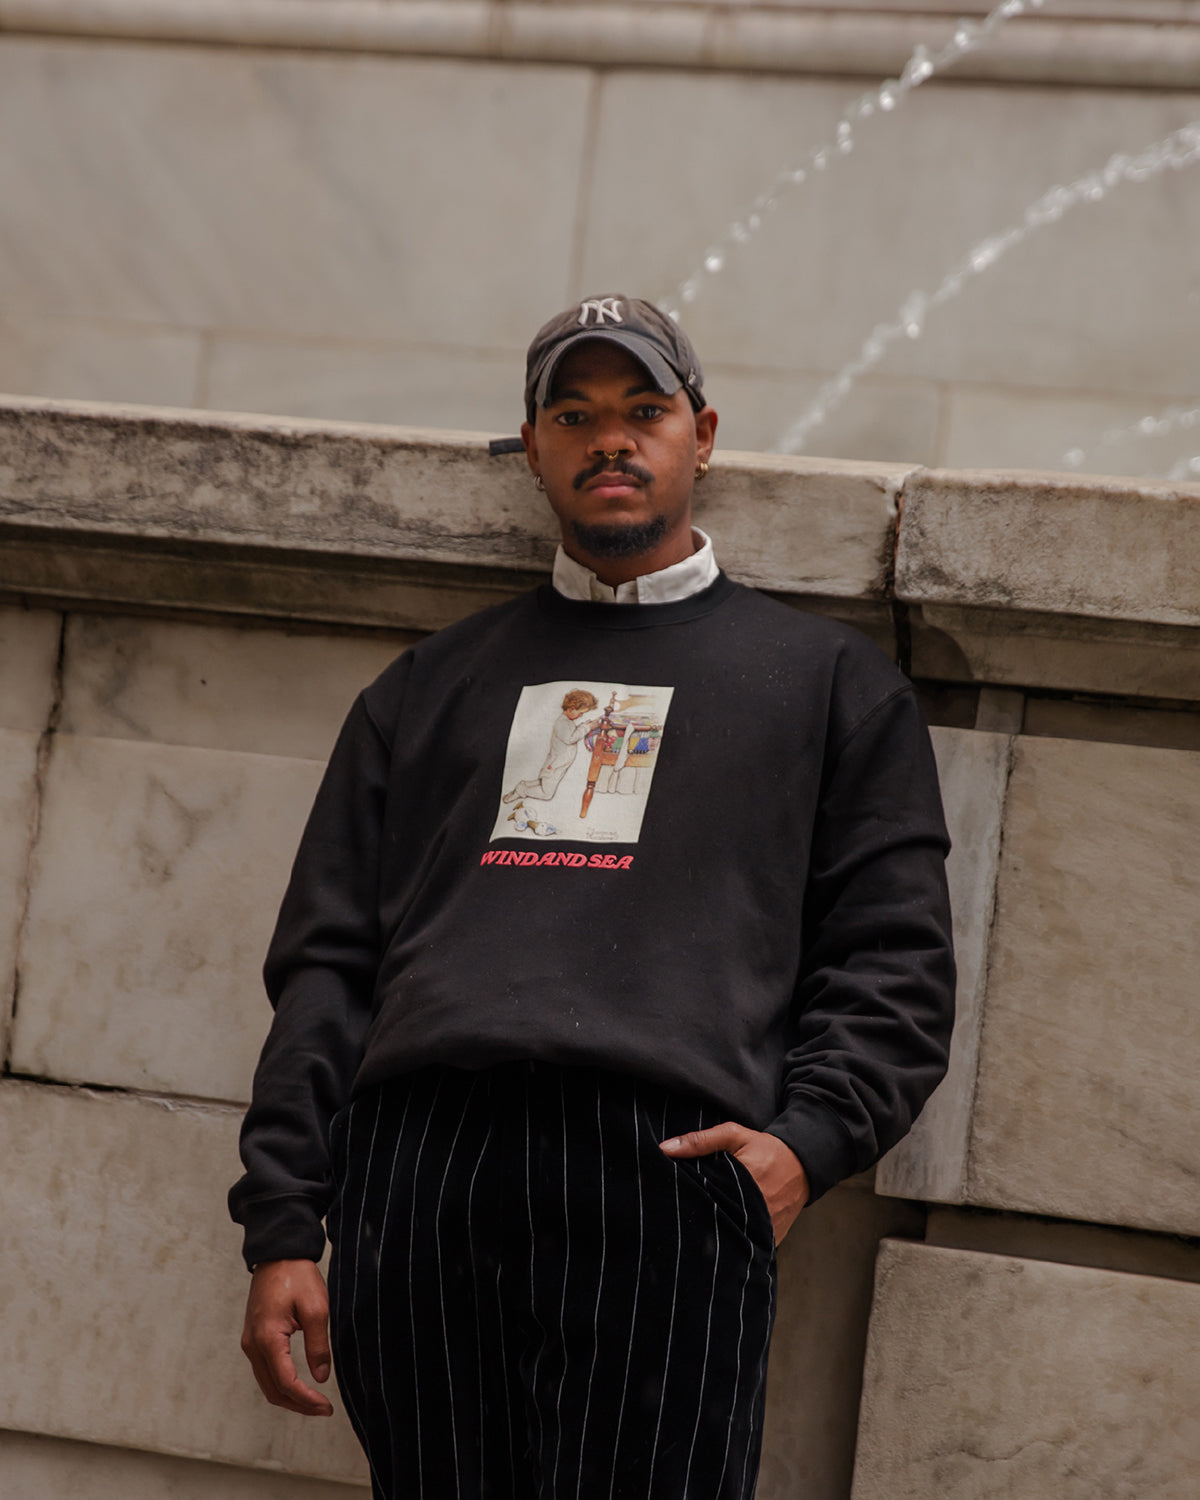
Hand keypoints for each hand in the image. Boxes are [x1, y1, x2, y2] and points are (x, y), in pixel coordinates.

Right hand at [241, 1259, 333, 1415]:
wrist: (278, 1253)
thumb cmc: (297, 1276)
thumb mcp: (316, 1307)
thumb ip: (318, 1345)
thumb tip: (321, 1377)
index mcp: (267, 1339)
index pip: (286, 1383)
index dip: (306, 1400)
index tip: (326, 1407)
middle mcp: (252, 1345)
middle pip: (272, 1390)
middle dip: (298, 1405)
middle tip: (323, 1410)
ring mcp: (250, 1342)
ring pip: (267, 1383)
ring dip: (289, 1396)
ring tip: (314, 1402)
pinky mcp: (253, 1337)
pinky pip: (265, 1370)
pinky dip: (281, 1383)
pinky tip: (299, 1384)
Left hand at [660, 1123, 809, 1243]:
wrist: (802, 1166)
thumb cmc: (764, 1148)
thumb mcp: (734, 1135)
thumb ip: (700, 1140)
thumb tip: (664, 1149)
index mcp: (745, 1181)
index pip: (707, 1199)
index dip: (690, 1202)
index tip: (673, 1203)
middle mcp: (757, 1209)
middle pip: (717, 1223)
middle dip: (699, 1222)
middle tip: (680, 1222)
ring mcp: (766, 1228)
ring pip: (732, 1239)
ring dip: (716, 1235)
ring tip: (695, 1237)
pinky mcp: (772, 1240)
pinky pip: (748, 1246)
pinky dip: (735, 1243)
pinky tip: (720, 1241)